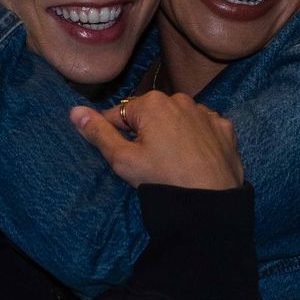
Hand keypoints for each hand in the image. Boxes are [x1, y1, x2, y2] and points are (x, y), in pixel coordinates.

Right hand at [70, 91, 243, 189]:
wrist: (211, 201)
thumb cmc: (162, 179)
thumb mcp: (122, 160)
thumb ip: (98, 132)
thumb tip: (74, 110)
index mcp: (152, 103)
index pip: (120, 114)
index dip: (116, 135)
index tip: (123, 155)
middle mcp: (180, 99)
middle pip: (151, 115)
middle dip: (146, 133)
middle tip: (148, 162)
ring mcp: (206, 112)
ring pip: (177, 119)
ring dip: (171, 133)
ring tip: (172, 162)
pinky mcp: (224, 127)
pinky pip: (202, 128)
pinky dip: (196, 139)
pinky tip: (194, 159)